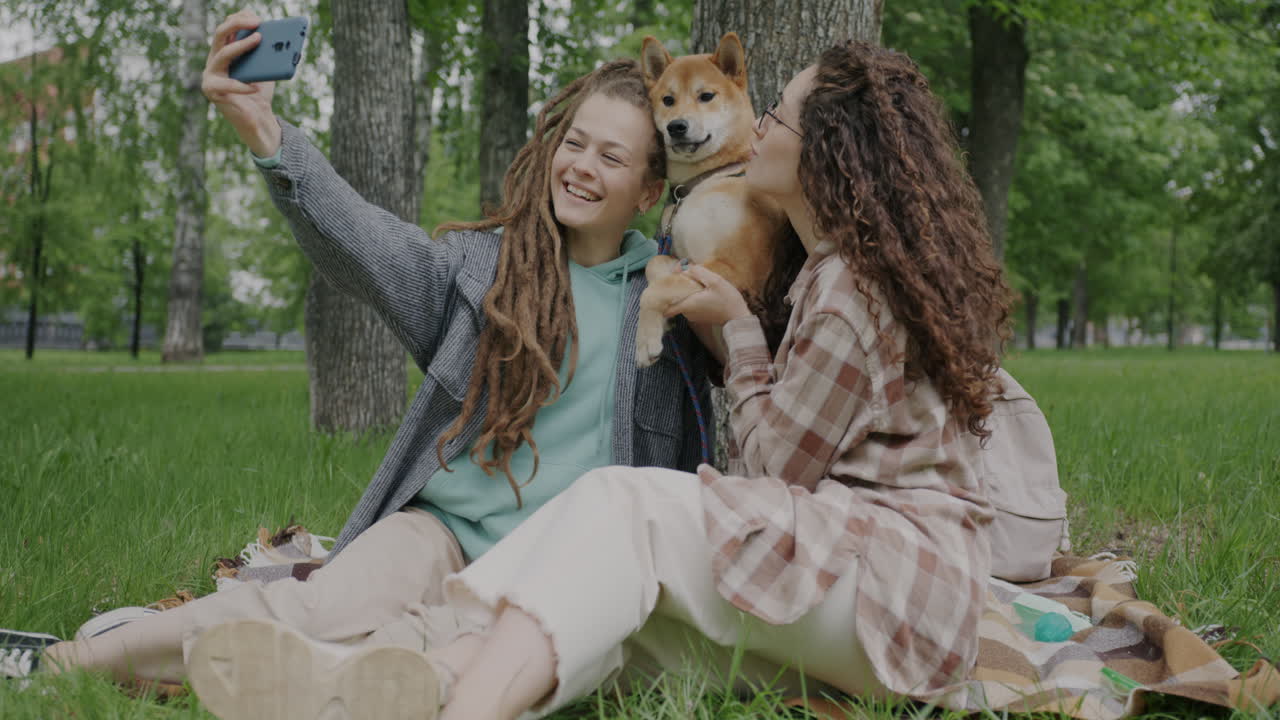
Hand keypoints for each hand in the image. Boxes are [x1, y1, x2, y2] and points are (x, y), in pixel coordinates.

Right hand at [202, 10, 280, 156]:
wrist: (258, 120)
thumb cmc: (260, 93)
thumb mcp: (264, 69)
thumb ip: (265, 53)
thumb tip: (279, 37)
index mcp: (224, 52)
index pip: (227, 28)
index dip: (240, 18)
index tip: (257, 17)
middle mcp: (214, 60)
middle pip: (220, 34)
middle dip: (237, 24)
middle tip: (257, 22)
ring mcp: (210, 74)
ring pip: (222, 54)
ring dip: (241, 45)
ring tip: (258, 39)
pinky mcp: (212, 90)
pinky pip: (228, 84)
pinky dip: (243, 85)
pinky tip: (255, 87)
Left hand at [663, 263, 752, 325]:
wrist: (739, 318)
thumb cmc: (728, 300)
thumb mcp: (715, 281)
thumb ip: (698, 272)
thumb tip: (685, 268)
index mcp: (687, 305)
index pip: (664, 306)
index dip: (662, 294)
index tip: (667, 284)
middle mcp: (687, 313)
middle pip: (674, 298)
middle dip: (677, 286)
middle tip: (685, 273)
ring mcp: (692, 316)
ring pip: (682, 300)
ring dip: (686, 290)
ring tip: (696, 279)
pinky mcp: (699, 316)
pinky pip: (690, 304)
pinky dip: (692, 296)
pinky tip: (702, 288)